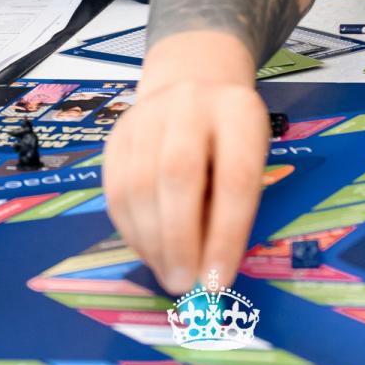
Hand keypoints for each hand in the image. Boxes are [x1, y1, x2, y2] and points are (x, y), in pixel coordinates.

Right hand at [103, 30, 268, 294]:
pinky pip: (114, 190)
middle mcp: (190, 104)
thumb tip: (208, 274)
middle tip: (183, 284)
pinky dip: (131, 231)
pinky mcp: (117, 133)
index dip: (226, 236)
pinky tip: (148, 252)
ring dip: (151, 242)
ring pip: (138, 185)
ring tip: (167, 274)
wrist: (193, 81)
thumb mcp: (249, 160)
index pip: (235, 179)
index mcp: (238, 111)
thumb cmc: (230, 137)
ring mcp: (146, 115)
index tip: (219, 283)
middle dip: (179, 240)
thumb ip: (231, 208)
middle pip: (177, 175)